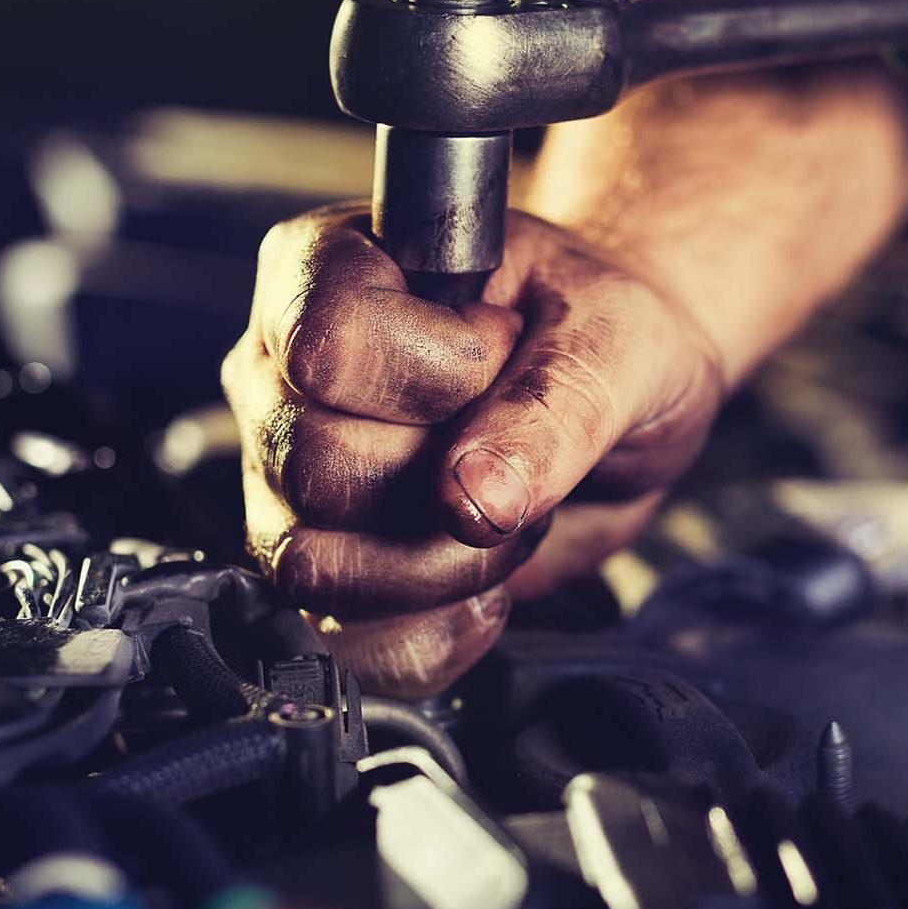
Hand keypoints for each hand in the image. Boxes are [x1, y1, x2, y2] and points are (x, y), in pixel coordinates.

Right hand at [221, 205, 723, 696]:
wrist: (621, 394)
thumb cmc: (598, 331)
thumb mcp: (613, 340)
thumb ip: (553, 406)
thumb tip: (474, 498)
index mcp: (330, 268)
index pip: (329, 349)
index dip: (436, 380)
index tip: (501, 353)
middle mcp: (286, 370)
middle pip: (319, 468)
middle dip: (452, 480)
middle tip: (519, 441)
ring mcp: (288, 471)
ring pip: (317, 565)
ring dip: (445, 562)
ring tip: (506, 506)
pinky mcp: (323, 559)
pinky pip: (343, 640)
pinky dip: (430, 635)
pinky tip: (486, 591)